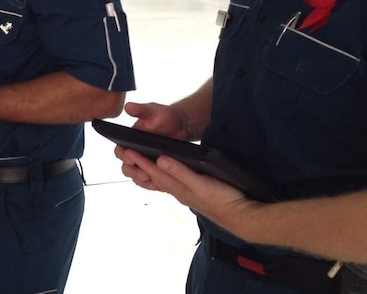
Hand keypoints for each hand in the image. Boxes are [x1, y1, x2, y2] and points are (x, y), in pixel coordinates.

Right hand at [114, 101, 187, 189]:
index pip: (120, 151)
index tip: (131, 157)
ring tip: (152, 181)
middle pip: (127, 168)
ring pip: (137, 177)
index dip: (123, 156)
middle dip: (134, 172)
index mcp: (130, 140)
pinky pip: (150, 181)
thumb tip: (128, 106)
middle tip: (144, 174)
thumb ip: (140, 110)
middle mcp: (135, 153)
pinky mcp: (156, 169)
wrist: (182, 125)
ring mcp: (145, 162)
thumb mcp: (153, 111)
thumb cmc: (165, 116)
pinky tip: (159, 185)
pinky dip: (152, 184)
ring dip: (142, 181)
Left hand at [120, 148, 252, 231]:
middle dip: (139, 165)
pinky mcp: (195, 193)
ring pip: (162, 181)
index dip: (140, 161)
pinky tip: (165, 174)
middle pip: (154, 177)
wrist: (241, 216)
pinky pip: (172, 183)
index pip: (154, 172)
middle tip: (125, 155)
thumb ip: (181, 172)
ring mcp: (187, 193)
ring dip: (149, 171)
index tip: (127, 151)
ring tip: (137, 163)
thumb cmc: (223, 200)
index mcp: (179, 188)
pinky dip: (164, 176)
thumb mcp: (202, 184)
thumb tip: (160, 160)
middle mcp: (179, 191)